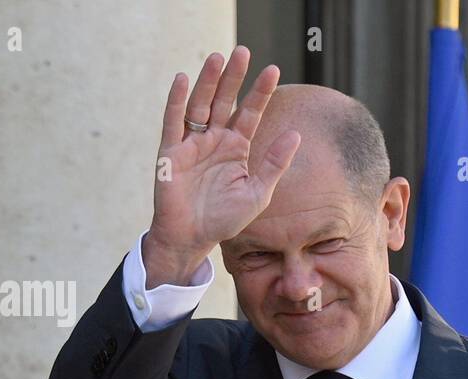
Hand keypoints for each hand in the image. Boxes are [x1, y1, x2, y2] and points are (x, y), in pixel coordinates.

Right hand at [143, 46, 300, 286]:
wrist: (193, 238)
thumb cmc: (225, 218)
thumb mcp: (257, 193)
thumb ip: (274, 164)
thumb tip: (296, 133)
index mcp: (236, 148)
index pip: (250, 114)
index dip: (260, 93)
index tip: (272, 70)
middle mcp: (215, 140)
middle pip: (225, 101)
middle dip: (234, 77)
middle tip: (243, 51)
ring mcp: (192, 143)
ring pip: (201, 105)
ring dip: (208, 81)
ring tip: (217, 58)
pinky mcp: (171, 151)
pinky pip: (173, 121)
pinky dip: (177, 100)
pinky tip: (184, 79)